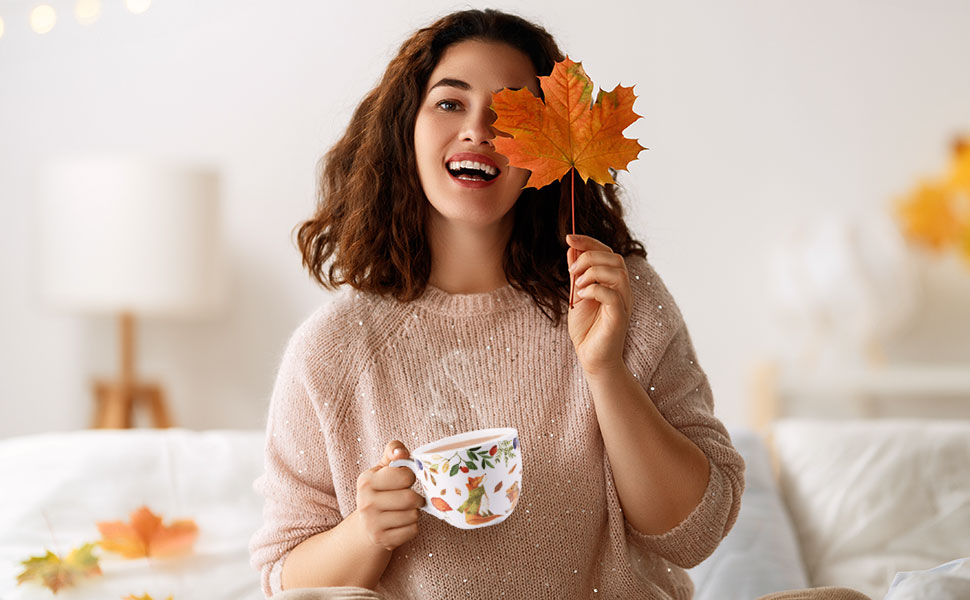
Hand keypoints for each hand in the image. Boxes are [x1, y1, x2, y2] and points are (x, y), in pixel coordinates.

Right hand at [355, 440, 423, 550]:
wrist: (365, 525)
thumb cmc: (380, 490)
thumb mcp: (383, 468)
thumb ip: (393, 451)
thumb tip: (401, 452)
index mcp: (366, 481)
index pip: (405, 475)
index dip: (410, 477)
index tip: (404, 481)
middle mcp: (366, 503)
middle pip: (411, 498)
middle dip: (416, 497)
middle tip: (410, 498)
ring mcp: (372, 524)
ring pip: (414, 515)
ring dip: (414, 512)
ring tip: (404, 510)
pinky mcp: (382, 540)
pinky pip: (412, 530)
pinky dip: (412, 527)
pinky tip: (402, 523)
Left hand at [566, 234, 632, 377]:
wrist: (591, 358)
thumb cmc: (587, 329)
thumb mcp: (576, 296)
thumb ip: (576, 274)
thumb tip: (572, 250)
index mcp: (614, 283)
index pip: (608, 253)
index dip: (589, 242)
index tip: (569, 238)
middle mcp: (623, 290)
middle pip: (614, 258)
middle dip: (589, 257)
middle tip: (571, 272)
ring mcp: (623, 303)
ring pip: (617, 272)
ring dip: (592, 273)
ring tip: (577, 286)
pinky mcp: (619, 317)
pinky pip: (612, 295)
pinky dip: (594, 290)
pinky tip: (581, 297)